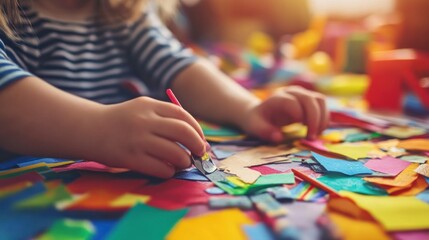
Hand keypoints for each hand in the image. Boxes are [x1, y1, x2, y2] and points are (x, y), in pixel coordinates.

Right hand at [89, 97, 205, 177]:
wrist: (88, 129)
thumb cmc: (120, 121)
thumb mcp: (141, 109)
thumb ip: (164, 118)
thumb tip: (195, 137)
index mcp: (149, 105)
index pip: (182, 115)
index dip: (196, 128)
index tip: (200, 139)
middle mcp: (144, 121)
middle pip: (183, 132)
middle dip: (197, 144)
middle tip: (199, 152)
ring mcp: (137, 140)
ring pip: (175, 153)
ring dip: (184, 161)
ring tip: (183, 162)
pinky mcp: (130, 158)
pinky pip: (160, 168)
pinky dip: (169, 171)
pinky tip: (167, 170)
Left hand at [241, 86, 328, 141]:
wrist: (261, 113)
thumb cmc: (258, 121)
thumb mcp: (256, 127)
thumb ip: (265, 131)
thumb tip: (278, 137)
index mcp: (277, 98)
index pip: (292, 101)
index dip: (298, 114)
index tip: (300, 129)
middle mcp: (291, 92)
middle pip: (309, 99)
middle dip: (314, 119)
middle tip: (311, 137)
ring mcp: (302, 94)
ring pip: (320, 100)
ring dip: (322, 118)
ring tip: (316, 134)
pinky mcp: (309, 100)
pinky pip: (322, 105)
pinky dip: (324, 118)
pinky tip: (317, 131)